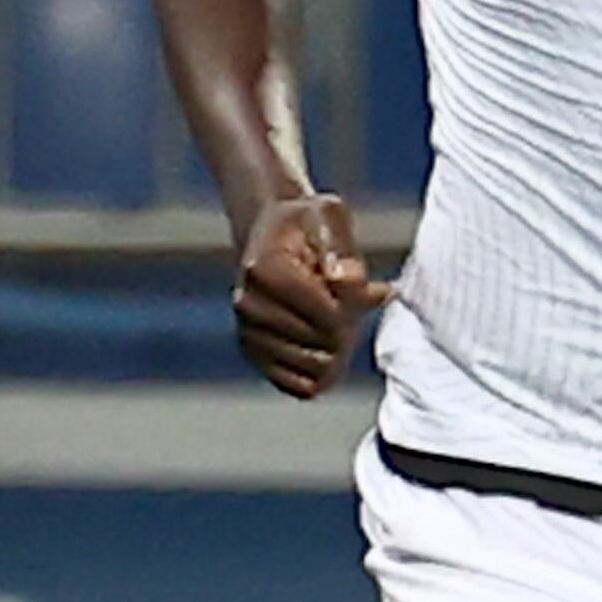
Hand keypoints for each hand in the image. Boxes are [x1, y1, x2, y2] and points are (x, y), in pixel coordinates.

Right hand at [232, 191, 390, 398]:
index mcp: (264, 270)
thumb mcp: (329, 215)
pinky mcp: (254, 355)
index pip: (327, 314)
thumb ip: (343, 247)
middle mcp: (246, 305)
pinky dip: (321, 374)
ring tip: (333, 318)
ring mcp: (247, 334)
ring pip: (315, 369)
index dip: (353, 305)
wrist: (271, 232)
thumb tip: (348, 283)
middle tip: (346, 301)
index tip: (355, 284)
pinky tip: (327, 348)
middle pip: (323, 343)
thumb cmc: (306, 224)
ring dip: (337, 352)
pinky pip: (299, 387)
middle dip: (347, 328)